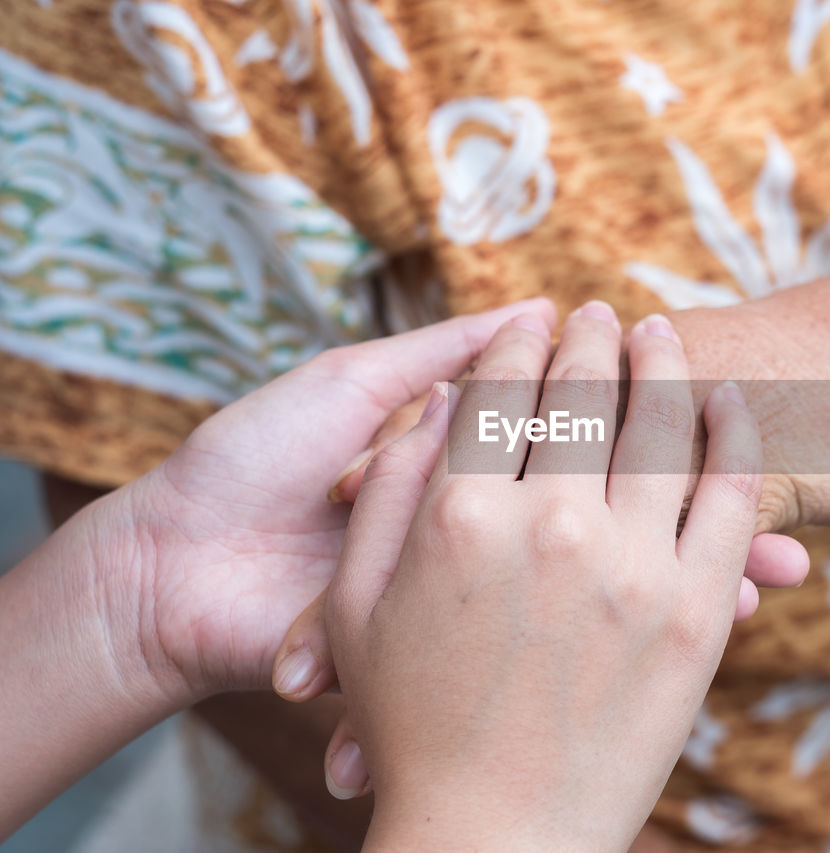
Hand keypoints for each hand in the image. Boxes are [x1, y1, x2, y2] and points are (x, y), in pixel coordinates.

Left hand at [118, 299, 558, 701]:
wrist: (173, 566)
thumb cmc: (253, 459)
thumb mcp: (350, 382)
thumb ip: (445, 349)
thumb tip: (540, 311)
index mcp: (442, 449)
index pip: (515, 418)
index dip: (484, 407)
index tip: (445, 409)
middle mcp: (448, 508)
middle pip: (500, 479)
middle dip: (425, 463)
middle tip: (340, 477)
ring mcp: (436, 571)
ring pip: (475, 536)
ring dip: (400, 514)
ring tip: (324, 508)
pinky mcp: (419, 630)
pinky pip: (446, 603)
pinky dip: (398, 577)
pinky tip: (337, 558)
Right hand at [327, 305, 769, 850]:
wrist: (495, 837)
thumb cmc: (411, 724)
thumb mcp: (355, 605)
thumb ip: (388, 490)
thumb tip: (441, 399)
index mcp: (459, 515)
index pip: (500, 389)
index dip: (517, 343)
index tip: (532, 319)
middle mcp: (550, 525)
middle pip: (583, 391)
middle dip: (590, 337)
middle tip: (602, 311)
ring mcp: (632, 567)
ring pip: (661, 424)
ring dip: (663, 363)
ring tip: (664, 332)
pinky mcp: (697, 614)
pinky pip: (733, 498)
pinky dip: (735, 436)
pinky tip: (730, 403)